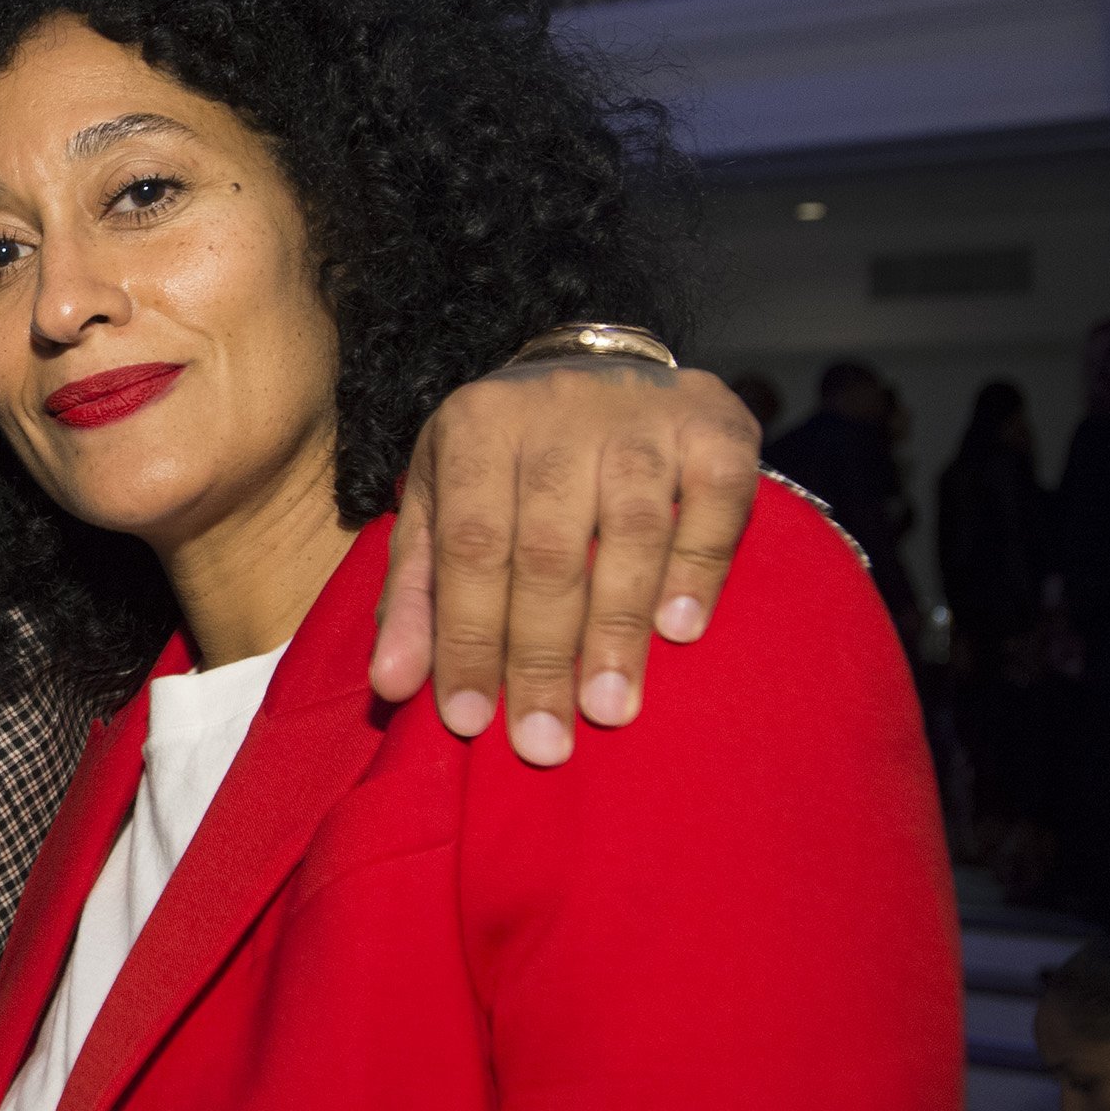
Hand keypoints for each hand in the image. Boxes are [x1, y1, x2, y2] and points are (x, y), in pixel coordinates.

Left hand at [371, 358, 758, 766]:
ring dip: (617, 627)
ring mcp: (642, 415)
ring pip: (631, 530)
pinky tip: (680, 631)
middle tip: (544, 743)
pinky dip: (697, 568)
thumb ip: (417, 594)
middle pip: (548, 548)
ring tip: (608, 709)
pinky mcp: (717, 424)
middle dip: (540, 655)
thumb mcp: (439, 507)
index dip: (467, 637)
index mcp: (476, 426)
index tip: (469, 720)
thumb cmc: (505, 464)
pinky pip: (716, 501)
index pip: (470, 547)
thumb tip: (392, 686)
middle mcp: (556, 411)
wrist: (598, 368)